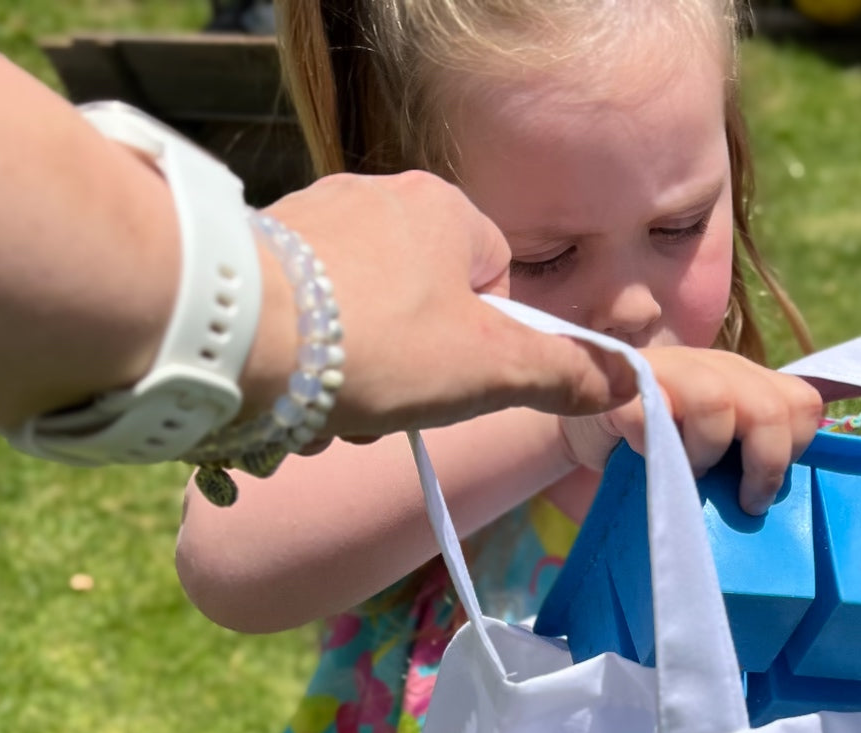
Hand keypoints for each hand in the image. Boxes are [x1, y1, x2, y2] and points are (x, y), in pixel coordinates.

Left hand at [262, 170, 636, 439]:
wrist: (234, 335)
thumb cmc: (376, 345)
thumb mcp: (486, 369)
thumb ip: (560, 374)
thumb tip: (627, 382)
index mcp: (443, 210)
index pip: (494, 283)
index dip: (481, 347)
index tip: (449, 382)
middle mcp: (376, 196)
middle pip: (424, 310)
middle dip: (410, 375)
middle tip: (383, 407)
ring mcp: (312, 221)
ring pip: (362, 324)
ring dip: (355, 382)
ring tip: (329, 408)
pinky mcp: (259, 255)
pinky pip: (306, 321)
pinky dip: (304, 366)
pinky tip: (287, 392)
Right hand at [561, 347, 822, 515]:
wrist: (585, 428)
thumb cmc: (655, 446)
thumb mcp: (710, 447)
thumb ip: (742, 456)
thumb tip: (766, 502)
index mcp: (743, 379)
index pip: (801, 403)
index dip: (794, 449)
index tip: (762, 490)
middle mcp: (712, 367)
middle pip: (768, 407)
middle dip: (764, 465)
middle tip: (743, 502)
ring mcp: (666, 370)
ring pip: (717, 401)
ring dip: (707, 451)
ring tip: (690, 473)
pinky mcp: (621, 385)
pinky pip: (649, 414)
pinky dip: (654, 446)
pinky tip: (646, 458)